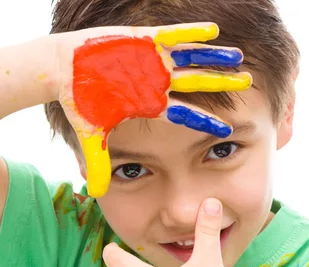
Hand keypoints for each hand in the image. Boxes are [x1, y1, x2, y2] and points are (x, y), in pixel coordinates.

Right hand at [54, 23, 251, 196]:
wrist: (61, 70)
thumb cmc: (78, 102)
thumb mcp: (90, 136)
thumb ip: (97, 163)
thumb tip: (96, 193)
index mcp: (150, 106)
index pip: (185, 116)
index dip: (206, 122)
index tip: (229, 129)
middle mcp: (157, 83)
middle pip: (197, 85)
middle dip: (221, 84)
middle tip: (247, 83)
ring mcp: (152, 60)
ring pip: (191, 58)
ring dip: (214, 57)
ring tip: (238, 56)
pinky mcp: (142, 40)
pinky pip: (172, 35)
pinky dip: (192, 33)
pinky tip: (214, 31)